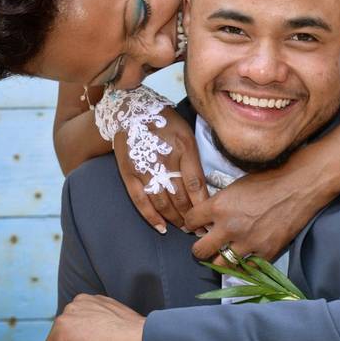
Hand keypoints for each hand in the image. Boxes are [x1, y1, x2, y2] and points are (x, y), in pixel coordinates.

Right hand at [46, 294, 143, 340]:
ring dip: (77, 327)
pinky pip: (86, 309)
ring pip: (73, 318)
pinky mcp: (98, 297)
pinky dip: (88, 317)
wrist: (137, 337)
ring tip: (92, 338)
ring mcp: (84, 300)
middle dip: (67, 339)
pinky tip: (100, 329)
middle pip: (60, 330)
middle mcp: (69, 309)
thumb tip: (67, 340)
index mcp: (61, 327)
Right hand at [114, 106, 208, 233]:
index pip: (196, 184)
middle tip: (199, 229)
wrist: (132, 111)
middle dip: (191, 216)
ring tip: (184, 228)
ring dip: (174, 219)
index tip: (210, 218)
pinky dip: (151, 217)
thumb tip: (205, 189)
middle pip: (180, 196)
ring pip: (162, 202)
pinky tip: (162, 227)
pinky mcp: (129, 173)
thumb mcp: (187, 134)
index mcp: (183, 147)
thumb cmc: (166, 123)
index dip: (203, 205)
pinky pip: (140, 200)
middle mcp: (164, 159)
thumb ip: (195, 159)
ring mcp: (145, 168)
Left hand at [183, 158, 334, 263]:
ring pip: (220, 264)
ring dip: (220, 259)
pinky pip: (245, 269)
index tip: (195, 225)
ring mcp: (247, 243)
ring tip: (224, 254)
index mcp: (219, 205)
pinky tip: (244, 258)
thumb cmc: (270, 178)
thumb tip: (211, 216)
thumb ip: (221, 202)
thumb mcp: (237, 185)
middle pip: (199, 250)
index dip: (191, 223)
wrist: (300, 185)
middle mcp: (229, 227)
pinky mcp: (265, 253)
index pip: (190, 221)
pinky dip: (243, 265)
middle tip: (206, 245)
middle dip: (200, 248)